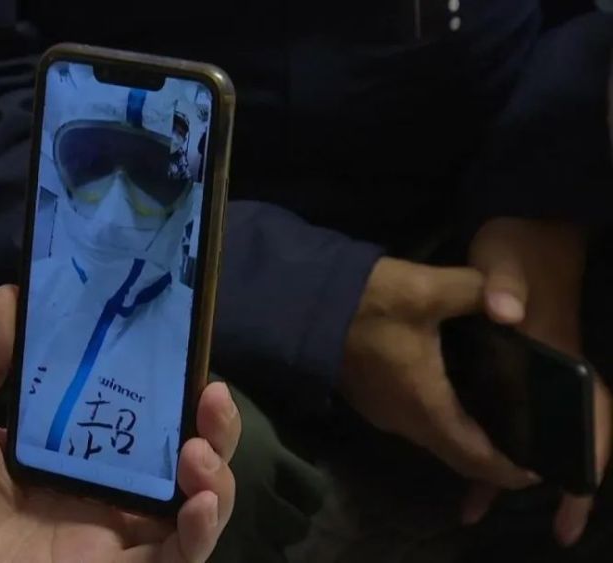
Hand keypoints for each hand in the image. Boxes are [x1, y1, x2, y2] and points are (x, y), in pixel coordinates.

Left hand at [0, 285, 239, 562]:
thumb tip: (13, 293)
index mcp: (77, 449)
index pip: (141, 411)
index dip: (171, 383)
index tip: (183, 347)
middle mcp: (107, 490)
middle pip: (182, 454)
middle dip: (212, 423)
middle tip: (211, 393)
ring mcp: (116, 536)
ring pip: (194, 503)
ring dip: (214, 474)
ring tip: (199, 448)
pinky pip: (176, 559)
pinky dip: (199, 533)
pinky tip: (197, 502)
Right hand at [341, 257, 538, 489]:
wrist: (298, 304)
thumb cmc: (364, 304)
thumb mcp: (425, 288)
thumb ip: (477, 292)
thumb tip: (514, 307)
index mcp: (426, 407)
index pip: (475, 458)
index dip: (508, 470)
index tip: (537, 470)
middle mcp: (404, 421)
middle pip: (456, 453)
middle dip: (491, 455)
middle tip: (527, 436)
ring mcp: (382, 412)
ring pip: (434, 437)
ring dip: (464, 435)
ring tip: (498, 412)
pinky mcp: (369, 398)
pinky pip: (415, 420)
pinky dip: (442, 417)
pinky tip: (455, 389)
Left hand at [465, 217, 611, 546]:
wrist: (521, 225)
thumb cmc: (520, 244)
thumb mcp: (509, 258)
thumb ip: (506, 284)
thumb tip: (507, 312)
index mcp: (561, 350)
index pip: (592, 409)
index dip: (594, 452)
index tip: (579, 492)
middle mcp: (554, 367)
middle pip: (566, 434)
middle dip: (567, 482)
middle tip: (559, 529)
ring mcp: (534, 368)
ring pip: (531, 429)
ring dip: (515, 469)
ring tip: (481, 508)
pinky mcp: (510, 364)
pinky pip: (507, 413)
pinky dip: (490, 440)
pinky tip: (462, 461)